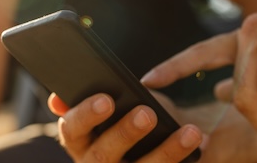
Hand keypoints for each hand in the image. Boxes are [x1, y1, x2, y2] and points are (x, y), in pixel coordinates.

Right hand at [48, 93, 202, 162]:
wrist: (146, 150)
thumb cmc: (121, 124)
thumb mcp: (105, 111)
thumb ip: (87, 104)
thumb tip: (57, 99)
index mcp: (81, 141)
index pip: (71, 130)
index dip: (85, 115)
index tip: (106, 99)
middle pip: (102, 156)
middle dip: (124, 134)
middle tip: (147, 113)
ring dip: (167, 152)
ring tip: (190, 131)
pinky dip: (180, 161)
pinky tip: (199, 145)